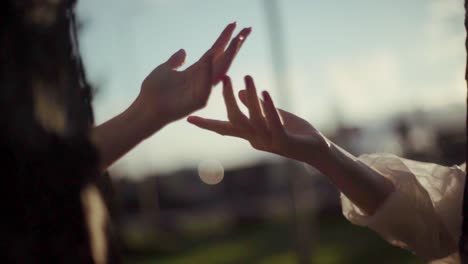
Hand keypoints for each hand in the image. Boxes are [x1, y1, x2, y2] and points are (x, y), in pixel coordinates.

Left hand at [136, 23, 250, 130]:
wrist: (146, 109)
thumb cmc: (154, 92)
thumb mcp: (165, 69)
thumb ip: (175, 61)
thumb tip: (183, 50)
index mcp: (196, 71)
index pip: (215, 51)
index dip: (224, 37)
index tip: (233, 23)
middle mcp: (202, 79)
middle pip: (223, 58)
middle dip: (236, 44)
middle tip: (247, 28)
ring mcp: (202, 90)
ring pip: (220, 70)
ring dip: (229, 54)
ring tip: (238, 40)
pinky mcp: (198, 101)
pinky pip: (206, 84)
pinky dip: (208, 71)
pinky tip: (211, 56)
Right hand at [187, 76, 330, 163]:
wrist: (317, 151)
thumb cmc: (294, 132)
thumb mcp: (273, 116)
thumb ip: (257, 107)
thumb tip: (241, 94)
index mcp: (250, 135)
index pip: (224, 128)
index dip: (206, 124)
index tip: (188, 118)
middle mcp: (256, 140)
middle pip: (235, 120)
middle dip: (228, 100)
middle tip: (224, 79)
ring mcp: (269, 142)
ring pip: (253, 120)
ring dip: (249, 98)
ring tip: (246, 77)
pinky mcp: (284, 142)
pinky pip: (274, 124)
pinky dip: (269, 108)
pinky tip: (265, 92)